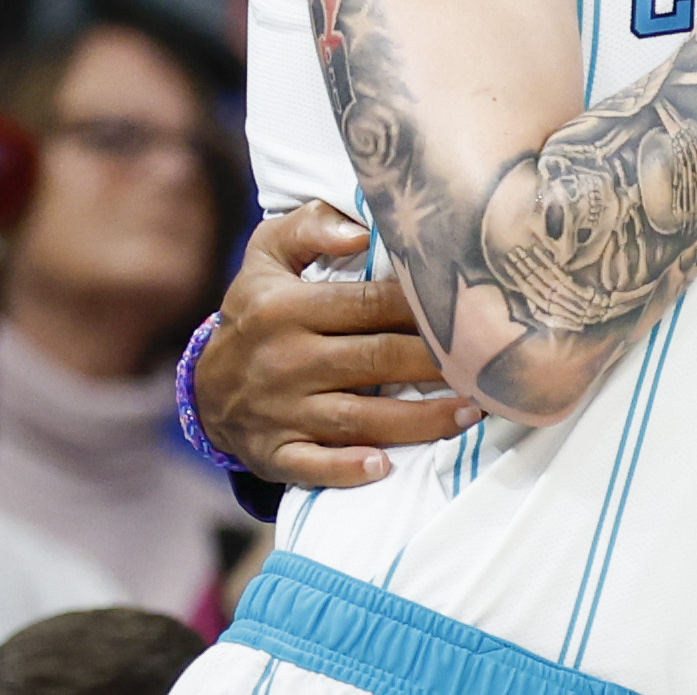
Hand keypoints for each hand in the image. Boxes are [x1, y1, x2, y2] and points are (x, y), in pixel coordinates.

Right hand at [196, 201, 474, 486]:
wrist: (204, 386)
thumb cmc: (258, 309)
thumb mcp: (267, 255)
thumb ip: (310, 227)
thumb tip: (362, 228)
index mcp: (288, 307)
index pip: (372, 304)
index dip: (425, 307)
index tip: (474, 310)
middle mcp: (285, 360)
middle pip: (378, 359)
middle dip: (440, 364)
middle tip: (492, 365)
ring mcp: (279, 411)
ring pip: (360, 417)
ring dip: (421, 420)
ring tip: (474, 413)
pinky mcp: (274, 453)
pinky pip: (314, 465)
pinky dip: (349, 469)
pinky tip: (386, 467)